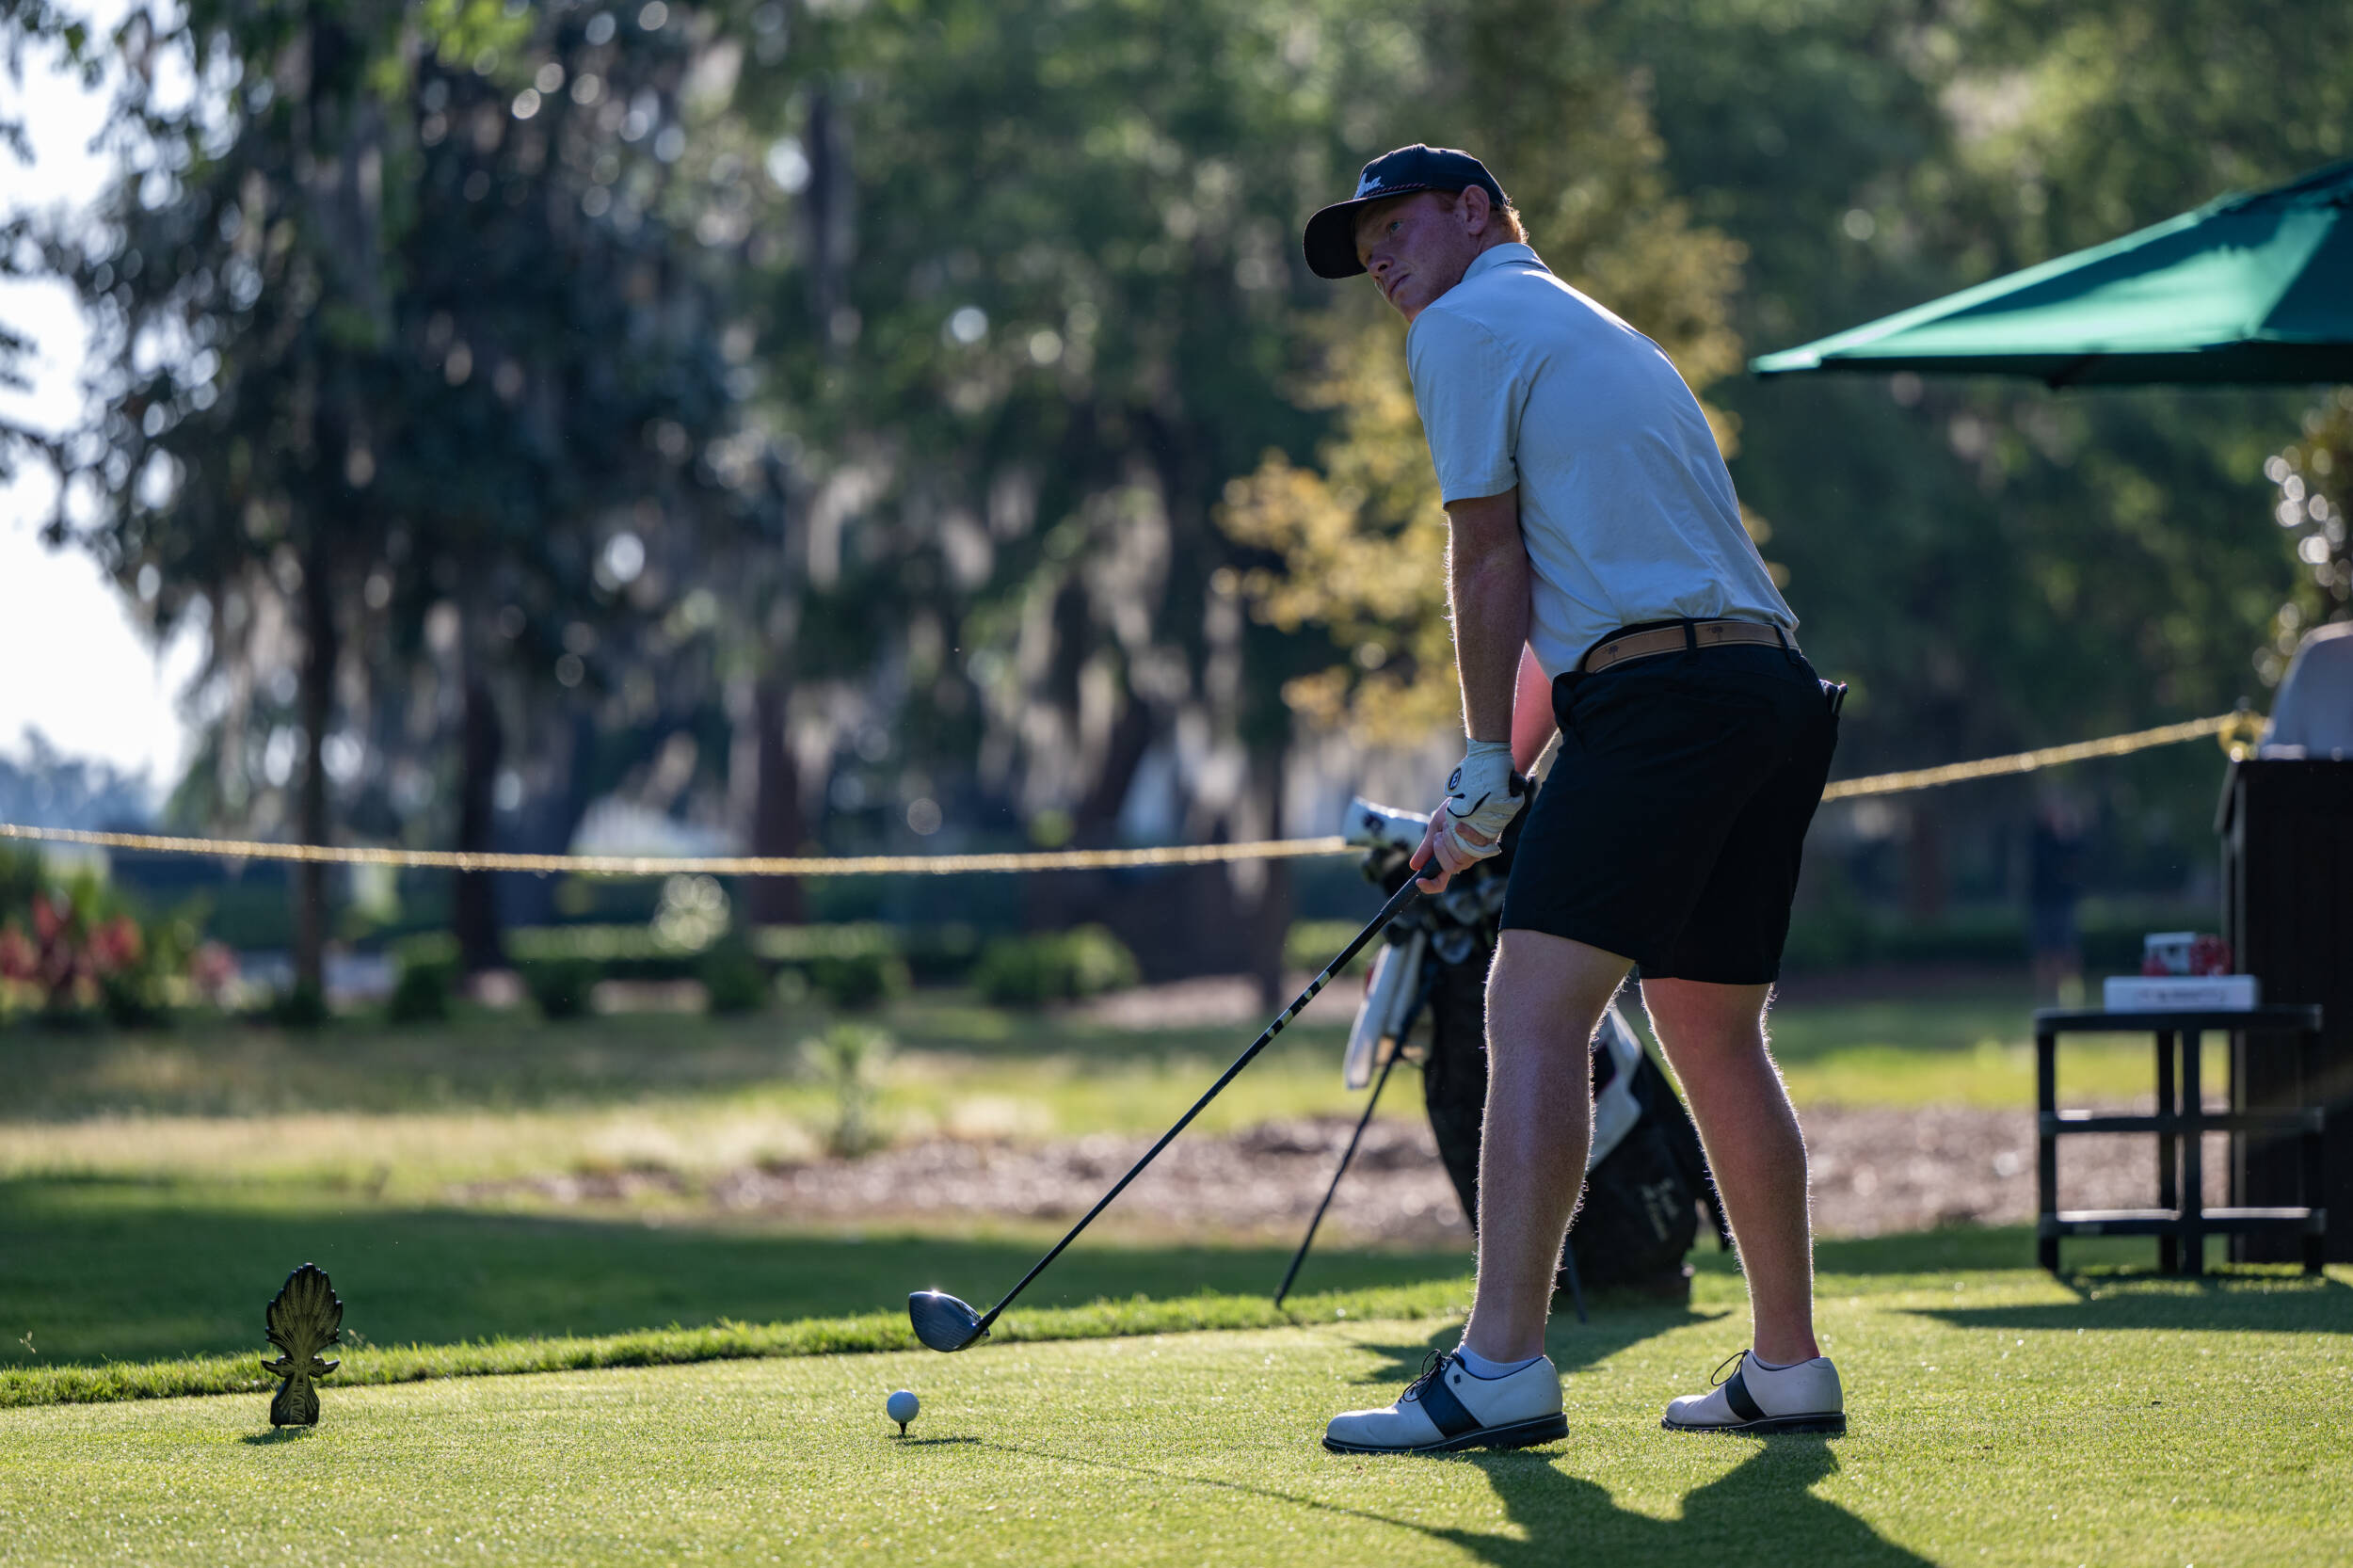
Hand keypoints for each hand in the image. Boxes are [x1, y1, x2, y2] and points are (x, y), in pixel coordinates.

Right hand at [1410, 740, 1520, 892]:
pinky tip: (1461, 825)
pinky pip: (1473, 847)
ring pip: (1460, 859)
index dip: (1430, 886)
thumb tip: (1414, 867)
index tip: (1418, 881)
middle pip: (1449, 868)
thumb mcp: (1435, 827)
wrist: (1474, 791)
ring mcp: (1478, 852)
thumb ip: (1427, 848)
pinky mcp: (1489, 842)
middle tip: (1441, 832)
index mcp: (1450, 857)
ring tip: (1453, 824)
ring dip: (1451, 841)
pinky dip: (1464, 835)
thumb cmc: (1456, 809)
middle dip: (1440, 850)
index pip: (1441, 881)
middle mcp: (1465, 859)